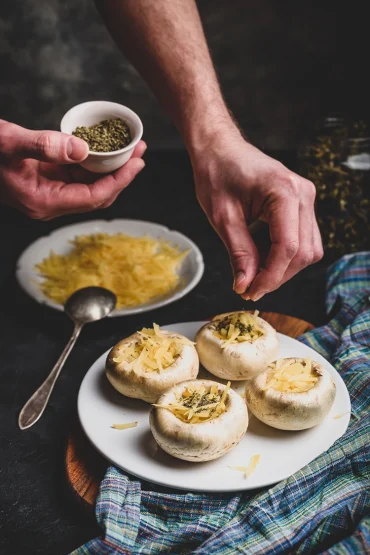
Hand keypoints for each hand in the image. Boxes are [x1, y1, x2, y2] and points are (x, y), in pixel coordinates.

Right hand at [0, 120, 145, 219]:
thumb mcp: (9, 142)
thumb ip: (44, 146)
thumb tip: (82, 149)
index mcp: (43, 202)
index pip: (94, 197)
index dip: (119, 181)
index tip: (138, 163)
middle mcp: (49, 203)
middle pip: (97, 195)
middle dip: (121, 175)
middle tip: (140, 153)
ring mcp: (48, 194)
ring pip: (89, 186)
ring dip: (110, 169)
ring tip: (129, 149)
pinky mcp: (46, 182)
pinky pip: (77, 177)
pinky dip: (92, 164)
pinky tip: (103, 150)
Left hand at [191, 129, 322, 300]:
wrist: (220, 149)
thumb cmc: (217, 174)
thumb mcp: (222, 218)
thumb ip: (239, 253)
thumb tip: (246, 285)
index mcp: (284, 192)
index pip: (288, 248)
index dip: (270, 276)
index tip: (250, 291)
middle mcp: (303, 194)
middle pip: (303, 252)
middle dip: (277, 276)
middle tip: (248, 288)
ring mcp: (306, 198)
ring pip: (308, 249)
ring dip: (283, 268)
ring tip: (254, 276)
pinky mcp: (301, 203)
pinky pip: (303, 239)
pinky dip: (285, 255)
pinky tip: (262, 259)